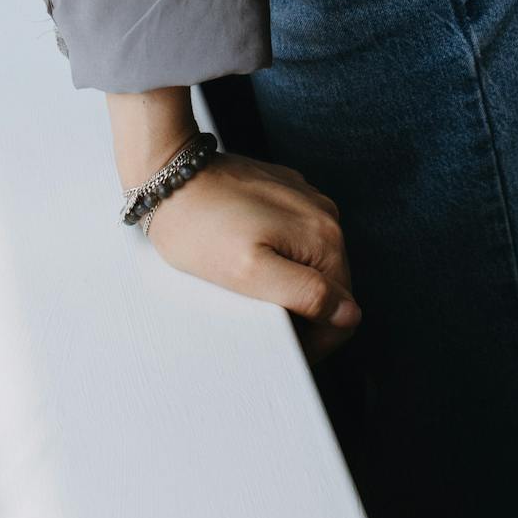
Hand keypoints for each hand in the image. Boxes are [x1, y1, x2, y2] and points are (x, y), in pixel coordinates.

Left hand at [138, 150, 362, 367]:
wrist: (167, 175)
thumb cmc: (199, 227)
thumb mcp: (249, 274)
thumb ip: (306, 295)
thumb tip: (349, 314)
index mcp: (324, 236)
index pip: (343, 311)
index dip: (315, 340)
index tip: (282, 343)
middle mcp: (324, 212)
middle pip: (330, 286)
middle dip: (302, 311)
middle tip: (258, 316)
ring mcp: (304, 198)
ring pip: (312, 262)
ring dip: (289, 284)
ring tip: (249, 288)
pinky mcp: (283, 190)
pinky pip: (294, 236)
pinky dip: (278, 256)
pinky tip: (247, 257)